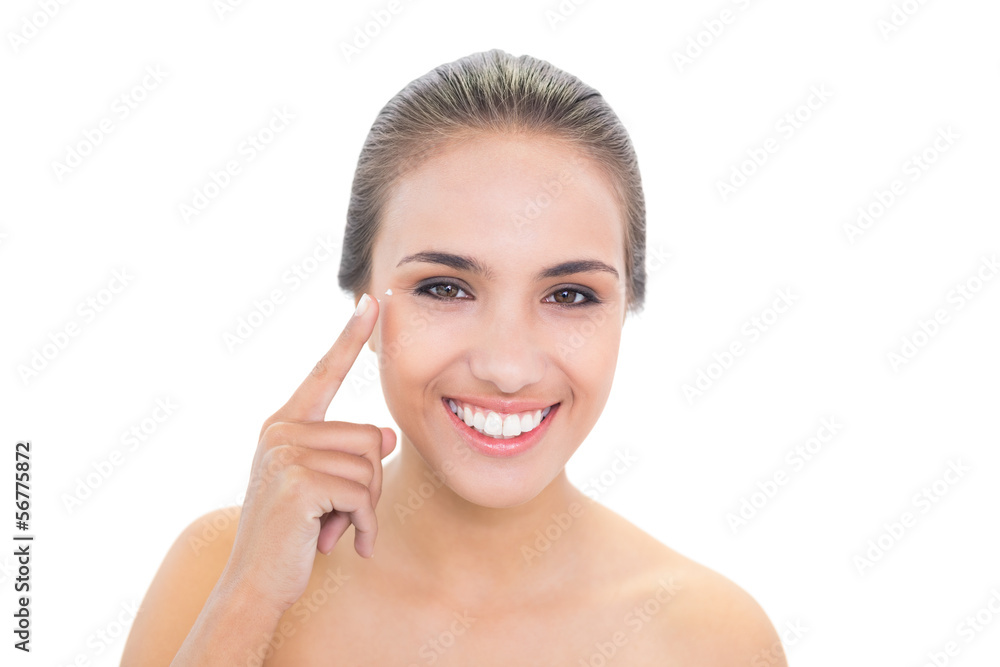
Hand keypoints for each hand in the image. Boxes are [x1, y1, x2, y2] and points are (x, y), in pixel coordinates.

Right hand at [221, 293, 394, 611]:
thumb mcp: (323, 487)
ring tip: (330, 528)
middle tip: (336, 515)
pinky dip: (360, 524)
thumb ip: (347, 455)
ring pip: (369, 466)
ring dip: (363, 508)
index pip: (325, 372)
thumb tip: (385, 434)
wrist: (255, 583)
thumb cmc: (292, 534)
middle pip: (368, 436)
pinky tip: (337, 541)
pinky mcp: (298, 482)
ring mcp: (285, 454)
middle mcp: (281, 431)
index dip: (351, 337)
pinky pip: (361, 493)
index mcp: (285, 425)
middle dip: (367, 485)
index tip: (371, 301)